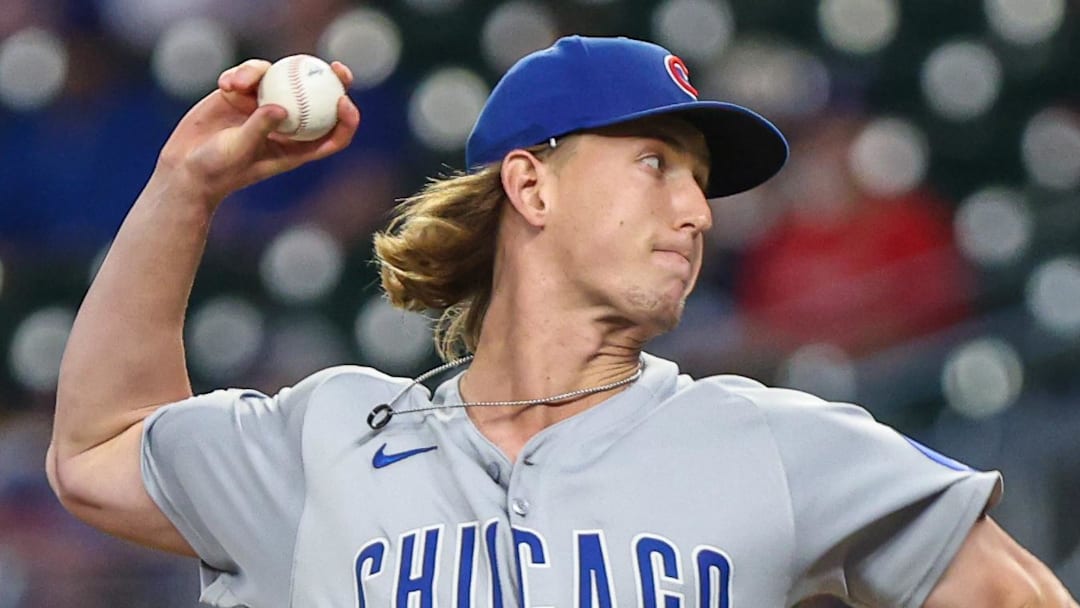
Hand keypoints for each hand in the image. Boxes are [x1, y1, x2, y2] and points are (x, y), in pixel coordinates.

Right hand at [155, 58, 360, 206]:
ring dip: (259, 74)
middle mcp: (285, 124)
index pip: (332, 134)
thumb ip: (259, 129)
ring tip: (236, 85)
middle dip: (332, 80)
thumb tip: (281, 107)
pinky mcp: (242, 95)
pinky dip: (240, 75)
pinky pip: (250, 75)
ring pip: (279, 79)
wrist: (185, 167)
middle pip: (317, 98)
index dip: (347, 118)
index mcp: (295, 147)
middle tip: (335, 65)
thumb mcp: (239, 151)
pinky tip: (224, 83)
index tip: (344, 101)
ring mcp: (264, 107)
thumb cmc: (217, 169)